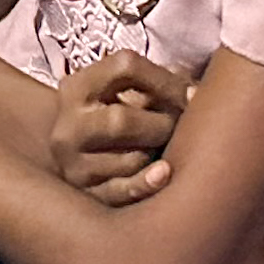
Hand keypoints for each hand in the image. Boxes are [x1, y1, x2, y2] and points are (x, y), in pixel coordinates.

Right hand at [48, 49, 189, 206]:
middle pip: (121, 120)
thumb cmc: (110, 115)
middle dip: (162, 123)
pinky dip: (147, 183)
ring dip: (158, 154)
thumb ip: (152, 85)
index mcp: (76, 88)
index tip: (191, 94)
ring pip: (129, 160)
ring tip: (165, 148)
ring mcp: (73, 165)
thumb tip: (195, 93)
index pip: (124, 67)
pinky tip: (165, 173)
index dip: (166, 80)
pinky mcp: (86, 196)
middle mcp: (68, 127)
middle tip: (179, 126)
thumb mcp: (117, 91)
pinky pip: (123, 192)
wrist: (68, 152)